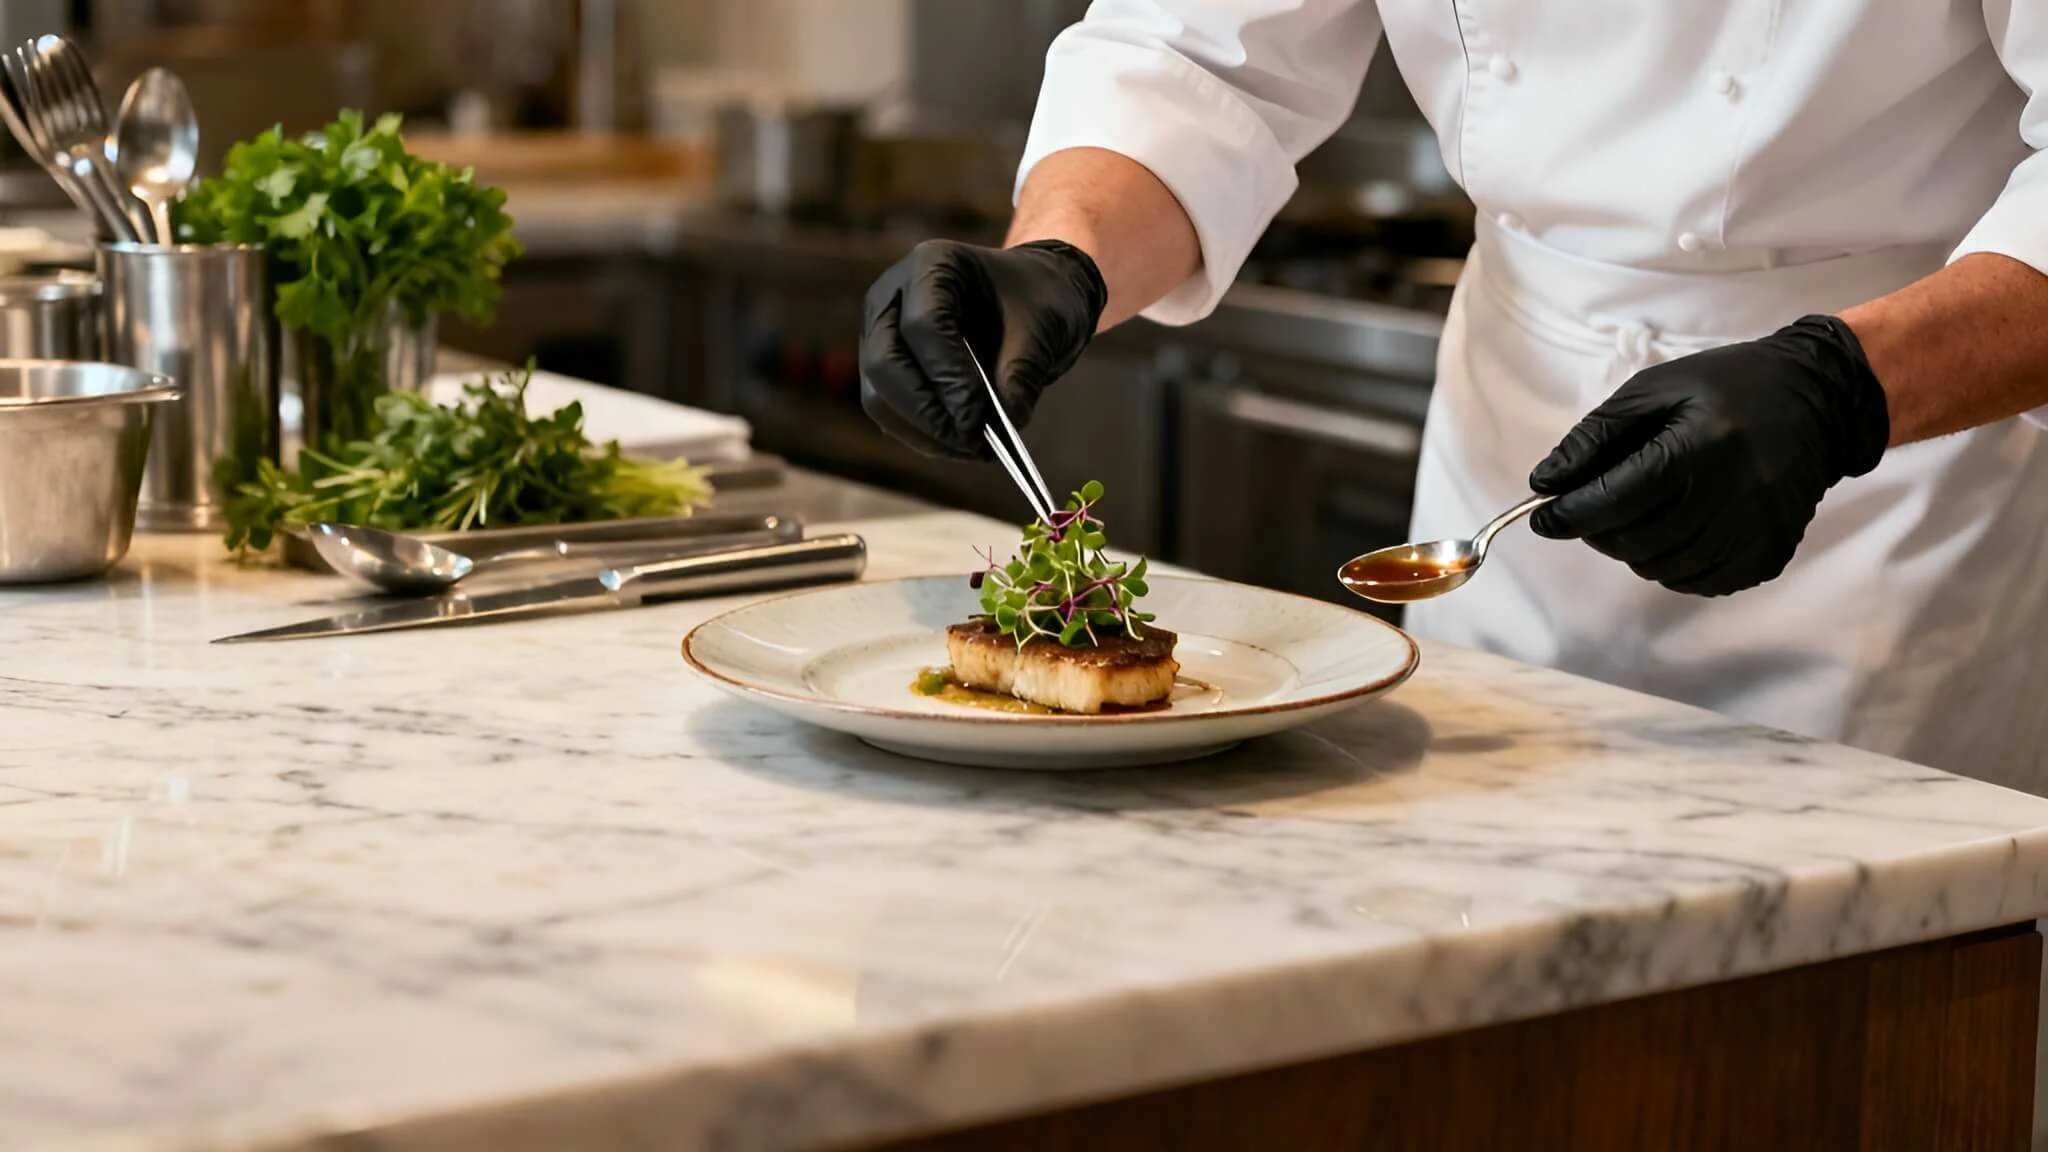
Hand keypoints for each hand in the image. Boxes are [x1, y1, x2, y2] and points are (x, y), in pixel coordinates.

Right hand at [860, 239, 1106, 458]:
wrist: (1027, 297)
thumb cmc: (1036, 300)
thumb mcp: (1044, 327)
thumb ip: (1022, 372)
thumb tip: (1006, 422)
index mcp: (932, 264)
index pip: (924, 325)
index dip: (948, 377)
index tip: (979, 420)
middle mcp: (892, 295)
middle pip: (886, 363)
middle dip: (928, 413)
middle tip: (972, 443)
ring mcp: (880, 333)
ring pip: (878, 394)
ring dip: (922, 432)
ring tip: (972, 450)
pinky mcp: (883, 368)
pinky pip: (887, 410)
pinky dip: (920, 435)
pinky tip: (959, 445)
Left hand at [1528, 315, 1891, 595]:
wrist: (1819, 402)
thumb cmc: (1726, 388)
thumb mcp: (1653, 390)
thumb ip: (1594, 437)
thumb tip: (1544, 483)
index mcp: (1698, 449)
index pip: (1615, 500)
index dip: (1568, 514)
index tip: (1542, 516)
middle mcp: (1731, 498)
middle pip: (1631, 540)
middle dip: (1596, 527)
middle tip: (1596, 502)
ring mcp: (1753, 534)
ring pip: (1657, 567)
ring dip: (1632, 545)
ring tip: (1643, 507)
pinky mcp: (1767, 557)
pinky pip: (1694, 581)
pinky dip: (1670, 561)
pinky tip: (1677, 525)